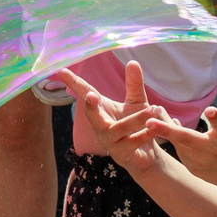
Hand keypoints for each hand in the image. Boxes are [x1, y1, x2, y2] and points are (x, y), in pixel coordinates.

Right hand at [63, 63, 165, 178]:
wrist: (147, 155)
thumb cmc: (138, 125)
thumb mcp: (136, 102)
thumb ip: (134, 84)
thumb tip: (132, 62)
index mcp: (101, 111)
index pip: (85, 94)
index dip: (73, 83)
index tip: (61, 71)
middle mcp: (100, 126)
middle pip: (92, 115)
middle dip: (90, 106)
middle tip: (91, 96)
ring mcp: (109, 142)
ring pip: (118, 129)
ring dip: (136, 119)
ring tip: (153, 109)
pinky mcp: (121, 155)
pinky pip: (131, 143)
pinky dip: (144, 135)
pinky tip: (154, 128)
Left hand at [162, 78, 216, 190]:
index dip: (216, 118)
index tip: (208, 110)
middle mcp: (213, 151)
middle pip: (188, 139)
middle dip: (168, 130)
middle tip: (149, 122)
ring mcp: (200, 161)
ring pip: (178, 142)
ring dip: (163, 127)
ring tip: (154, 110)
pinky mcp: (191, 167)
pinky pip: (178, 147)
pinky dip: (171, 136)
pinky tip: (164, 124)